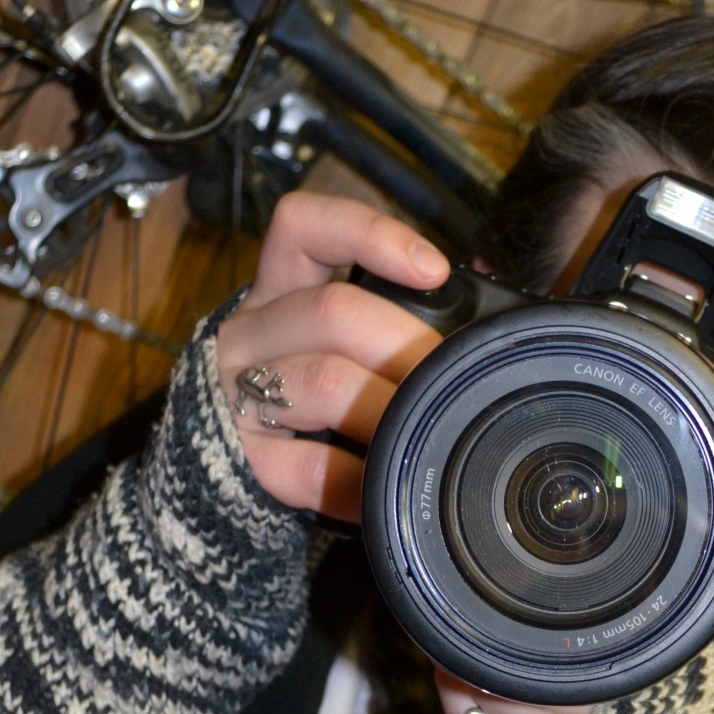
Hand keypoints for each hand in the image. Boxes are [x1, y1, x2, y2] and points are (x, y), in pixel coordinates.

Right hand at [216, 191, 449, 522]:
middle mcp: (250, 332)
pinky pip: (308, 467)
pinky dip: (361, 479)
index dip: (366, 233)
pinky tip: (389, 486)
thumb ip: (395, 319)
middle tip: (454, 381)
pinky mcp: (240, 459)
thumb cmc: (311, 401)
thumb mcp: (340, 344)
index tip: (433, 269)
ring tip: (429, 430)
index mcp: (278, 290)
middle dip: (408, 347)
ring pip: (323, 380)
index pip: (302, 227)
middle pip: (333, 312)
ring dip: (392, 408)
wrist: (228, 473)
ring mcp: (235, 394)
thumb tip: (485, 304)